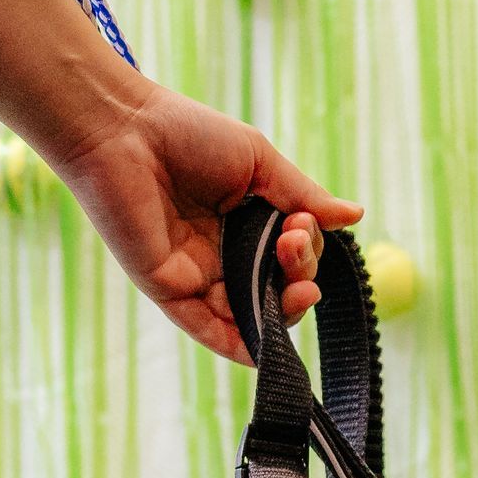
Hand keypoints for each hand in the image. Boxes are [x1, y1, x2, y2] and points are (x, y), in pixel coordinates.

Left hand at [54, 78, 362, 362]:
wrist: (122, 129)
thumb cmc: (185, 133)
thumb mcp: (259, 163)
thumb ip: (304, 196)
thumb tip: (355, 217)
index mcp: (245, 223)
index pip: (292, 257)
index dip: (307, 251)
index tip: (299, 223)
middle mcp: (223, 255)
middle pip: (278, 290)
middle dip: (300, 278)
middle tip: (292, 246)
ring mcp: (197, 276)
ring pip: (251, 315)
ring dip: (282, 311)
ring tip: (298, 286)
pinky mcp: (170, 290)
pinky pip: (209, 330)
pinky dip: (240, 344)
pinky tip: (266, 347)